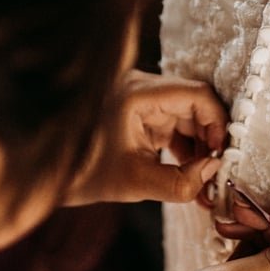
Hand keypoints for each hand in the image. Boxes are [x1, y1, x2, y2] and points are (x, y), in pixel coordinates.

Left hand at [69, 71, 226, 205]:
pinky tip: (192, 178)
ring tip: (205, 183)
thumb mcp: (136, 182)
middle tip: (218, 174)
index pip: (195, 94)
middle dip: (210, 140)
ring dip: (200, 148)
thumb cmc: (84, 173)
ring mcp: (140, 99)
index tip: (221, 155)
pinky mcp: (139, 114)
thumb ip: (180, 181)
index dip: (217, 122)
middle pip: (194, 104)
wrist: (48, 173)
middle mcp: (140, 87)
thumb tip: (213, 170)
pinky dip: (185, 149)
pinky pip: (173, 125)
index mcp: (136, 93)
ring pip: (187, 117)